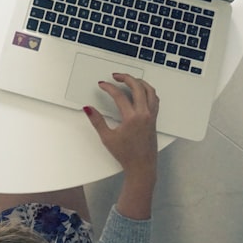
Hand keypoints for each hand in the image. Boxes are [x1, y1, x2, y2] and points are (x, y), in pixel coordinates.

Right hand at [83, 73, 158, 218]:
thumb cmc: (126, 155)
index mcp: (132, 118)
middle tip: (116, 76)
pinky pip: (154, 99)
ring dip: (139, 82)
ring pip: (150, 90)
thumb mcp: (107, 138)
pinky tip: (142, 91)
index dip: (109, 87)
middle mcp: (144, 114)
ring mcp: (151, 115)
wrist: (141, 165)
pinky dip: (148, 91)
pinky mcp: (154, 119)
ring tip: (130, 79)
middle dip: (125, 77)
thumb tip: (88, 109)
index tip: (102, 84)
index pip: (119, 95)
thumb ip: (97, 121)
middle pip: (137, 87)